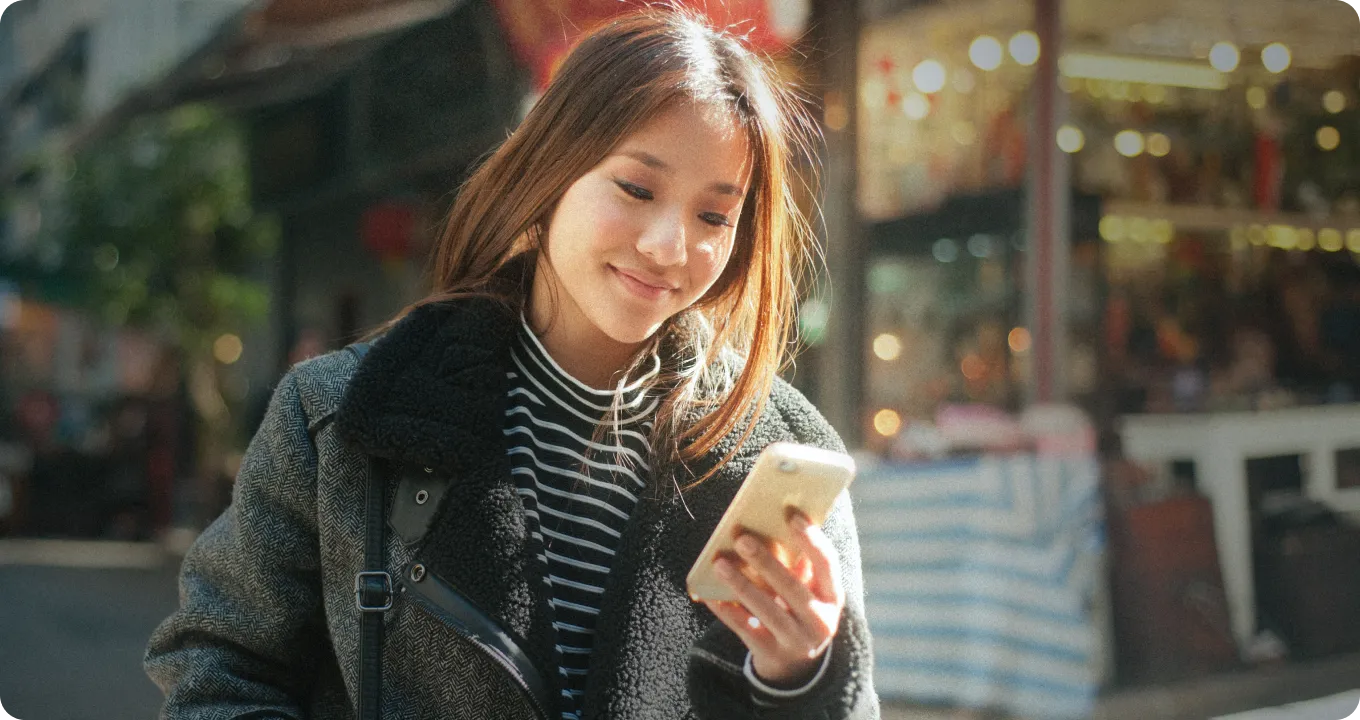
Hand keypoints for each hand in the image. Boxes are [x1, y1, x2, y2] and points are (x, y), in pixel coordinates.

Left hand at [702, 510, 843, 685]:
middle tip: (742, 538)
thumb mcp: (808, 591)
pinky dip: (726, 611)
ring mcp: (797, 642)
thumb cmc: (798, 611)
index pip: (827, 563)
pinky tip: (710, 594)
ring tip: (719, 563)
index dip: (811, 539)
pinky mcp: (771, 655)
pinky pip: (745, 630)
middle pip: (792, 588)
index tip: (791, 514)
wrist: (795, 667)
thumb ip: (797, 564)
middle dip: (766, 562)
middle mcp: (821, 622)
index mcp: (833, 597)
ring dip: (741, 584)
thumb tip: (771, 524)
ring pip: (767, 610)